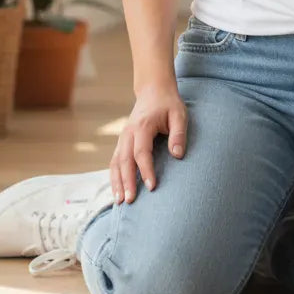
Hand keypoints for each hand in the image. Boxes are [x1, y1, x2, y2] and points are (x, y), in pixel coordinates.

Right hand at [109, 79, 186, 204]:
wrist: (154, 90)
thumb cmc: (169, 104)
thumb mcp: (179, 115)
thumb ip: (178, 134)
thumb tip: (178, 156)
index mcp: (142, 126)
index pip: (142, 152)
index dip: (146, 170)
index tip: (152, 187)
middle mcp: (128, 133)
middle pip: (124, 161)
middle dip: (127, 182)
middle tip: (131, 201)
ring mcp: (123, 137)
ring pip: (115, 162)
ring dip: (116, 182)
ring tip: (120, 202)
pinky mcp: (122, 141)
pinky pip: (114, 161)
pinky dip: (114, 176)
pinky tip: (117, 191)